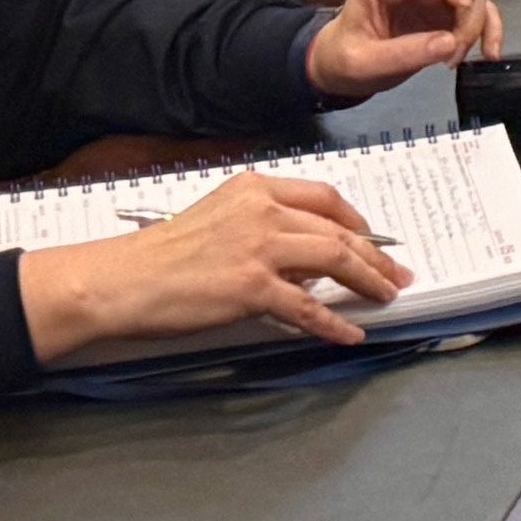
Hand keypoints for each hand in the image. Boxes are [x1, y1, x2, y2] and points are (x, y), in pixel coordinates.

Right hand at [31, 158, 413, 353]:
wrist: (122, 280)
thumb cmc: (161, 256)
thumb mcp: (218, 219)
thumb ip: (263, 228)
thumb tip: (306, 259)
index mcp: (254, 187)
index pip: (324, 198)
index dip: (358, 222)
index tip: (376, 240)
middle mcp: (262, 209)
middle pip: (339, 229)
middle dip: (377, 255)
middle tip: (398, 274)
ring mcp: (258, 247)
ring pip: (335, 260)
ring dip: (368, 281)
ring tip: (387, 297)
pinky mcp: (251, 286)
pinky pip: (308, 307)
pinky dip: (334, 323)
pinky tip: (350, 333)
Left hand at [309, 0, 497, 100]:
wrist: (347, 67)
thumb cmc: (347, 56)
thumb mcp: (363, 61)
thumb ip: (403, 54)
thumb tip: (449, 44)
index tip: (462, 3)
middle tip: (465, 15)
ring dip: (476, 17)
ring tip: (453, 56)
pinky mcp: (452, 7)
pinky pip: (483, 5)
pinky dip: (490, 27)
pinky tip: (488, 52)